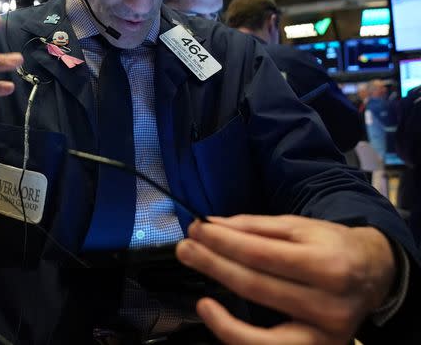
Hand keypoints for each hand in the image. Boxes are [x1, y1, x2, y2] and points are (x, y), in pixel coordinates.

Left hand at [175, 215, 396, 344]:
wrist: (373, 275)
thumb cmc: (331, 247)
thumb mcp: (299, 227)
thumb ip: (253, 227)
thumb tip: (210, 225)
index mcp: (327, 265)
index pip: (261, 255)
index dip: (223, 243)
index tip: (196, 230)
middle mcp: (328, 304)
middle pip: (256, 286)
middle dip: (213, 265)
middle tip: (185, 249)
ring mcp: (323, 334)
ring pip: (258, 328)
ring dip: (219, 307)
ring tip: (197, 289)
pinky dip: (233, 334)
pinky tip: (212, 313)